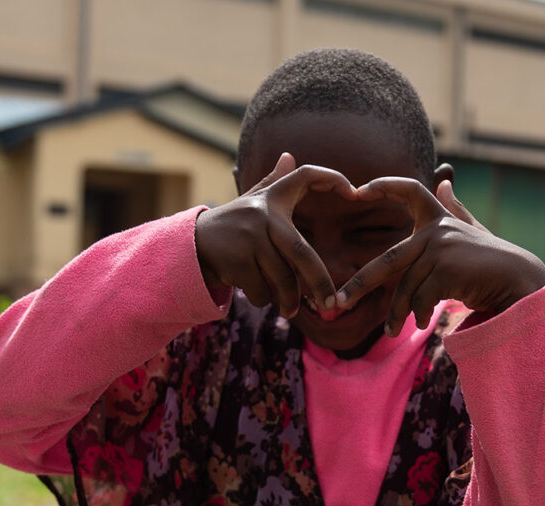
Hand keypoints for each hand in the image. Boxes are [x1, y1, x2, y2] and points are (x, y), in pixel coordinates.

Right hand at [195, 153, 354, 316]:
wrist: (190, 245)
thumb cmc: (231, 225)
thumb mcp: (250, 202)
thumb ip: (272, 182)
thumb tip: (289, 156)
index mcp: (273, 198)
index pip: (306, 175)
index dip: (332, 177)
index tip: (354, 193)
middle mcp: (263, 214)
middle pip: (302, 253)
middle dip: (319, 284)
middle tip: (331, 304)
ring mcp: (249, 237)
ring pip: (282, 279)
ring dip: (287, 301)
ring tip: (289, 309)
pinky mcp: (236, 260)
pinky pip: (263, 291)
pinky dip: (264, 300)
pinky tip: (257, 294)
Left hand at [334, 177, 544, 335]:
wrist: (519, 281)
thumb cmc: (492, 260)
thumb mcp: (472, 232)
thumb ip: (454, 210)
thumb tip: (444, 184)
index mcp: (438, 219)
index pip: (409, 190)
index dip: (384, 185)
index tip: (358, 190)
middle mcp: (437, 230)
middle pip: (388, 260)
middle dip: (360, 284)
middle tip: (337, 303)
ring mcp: (442, 248)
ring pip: (406, 287)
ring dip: (399, 313)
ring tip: (393, 331)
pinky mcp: (447, 269)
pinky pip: (421, 298)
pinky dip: (418, 314)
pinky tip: (421, 324)